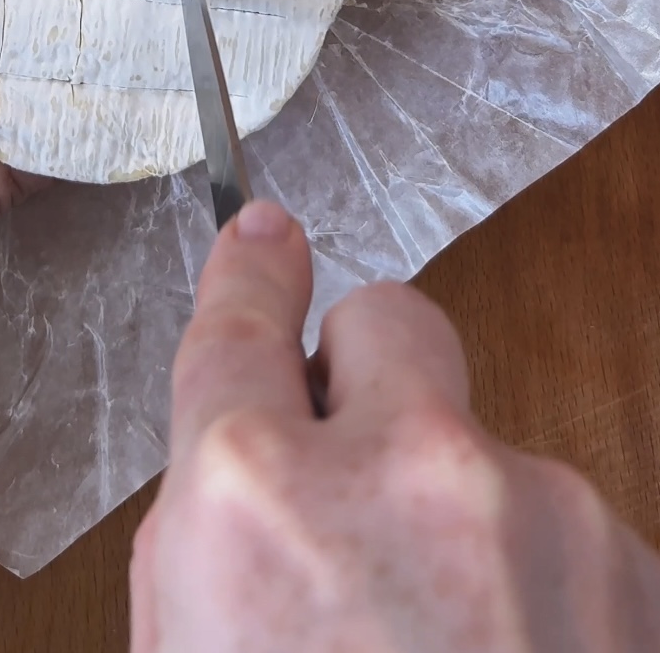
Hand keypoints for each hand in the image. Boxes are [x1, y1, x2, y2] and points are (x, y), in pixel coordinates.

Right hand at [132, 203, 659, 651]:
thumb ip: (207, 556)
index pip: (238, 320)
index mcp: (251, 504)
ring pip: (484, 444)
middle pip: (389, 316)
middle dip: (366, 370)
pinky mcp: (631, 565)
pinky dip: (538, 585)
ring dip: (461, 514)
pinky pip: (561, 529)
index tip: (263, 237)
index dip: (249, 271)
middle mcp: (401, 469)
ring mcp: (537, 510)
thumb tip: (247, 481)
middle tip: (357, 462)